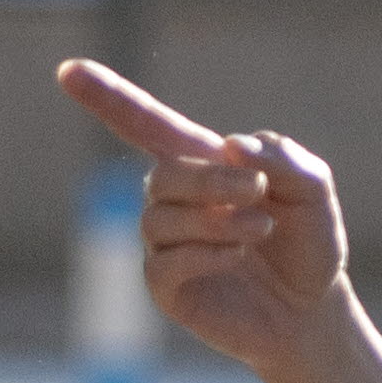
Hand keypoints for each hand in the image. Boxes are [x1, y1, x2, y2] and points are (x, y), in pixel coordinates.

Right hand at [57, 61, 351, 372]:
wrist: (311, 312)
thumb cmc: (308, 244)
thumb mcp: (313, 190)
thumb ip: (282, 159)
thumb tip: (229, 146)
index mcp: (203, 163)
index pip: (144, 124)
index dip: (107, 97)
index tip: (68, 70)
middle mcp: (174, 199)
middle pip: (165, 174)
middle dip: (211, 179)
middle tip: (258, 191)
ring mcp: (164, 244)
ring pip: (160, 217)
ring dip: (215, 218)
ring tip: (259, 228)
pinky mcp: (165, 286)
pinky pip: (165, 261)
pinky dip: (205, 253)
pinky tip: (237, 256)